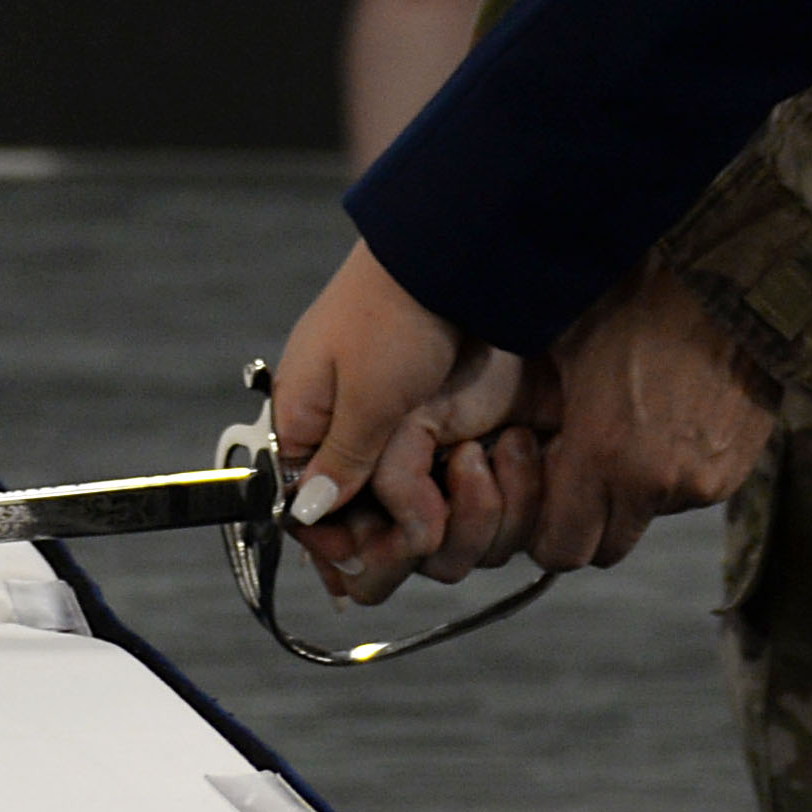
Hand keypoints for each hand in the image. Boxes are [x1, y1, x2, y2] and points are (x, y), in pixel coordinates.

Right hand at [270, 240, 503, 598]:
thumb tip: (306, 514)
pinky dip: (484, 490)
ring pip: (421, 516)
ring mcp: (405, 437)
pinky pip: (460, 489)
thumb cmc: (395, 313)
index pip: (308, 514)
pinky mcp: (453, 429)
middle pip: (366, 526)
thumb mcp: (366, 393)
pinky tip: (505, 458)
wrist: (456, 255)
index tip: (375, 556)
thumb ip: (341, 461)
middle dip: (403, 537)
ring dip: (457, 509)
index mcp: (309, 427)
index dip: (341, 545)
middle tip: (437, 527)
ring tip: (481, 461)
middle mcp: (353, 439)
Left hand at [428, 266, 779, 577]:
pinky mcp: (735, 471)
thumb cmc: (634, 296)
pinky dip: (673, 472)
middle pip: (606, 548)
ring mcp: (701, 482)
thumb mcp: (563, 345)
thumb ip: (539, 413)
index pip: (559, 550)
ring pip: (649, 517)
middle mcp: (654, 484)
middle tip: (580, 471)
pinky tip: (667, 418)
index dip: (543, 531)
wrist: (729, 275)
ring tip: (628, 431)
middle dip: (587, 520)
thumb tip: (507, 443)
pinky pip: (690, 493)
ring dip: (633, 494)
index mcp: (602, 454)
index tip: (543, 495)